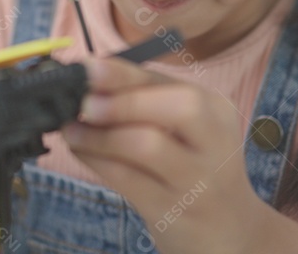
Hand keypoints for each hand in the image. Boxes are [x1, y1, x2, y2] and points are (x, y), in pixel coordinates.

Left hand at [62, 57, 264, 253]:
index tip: (86, 68)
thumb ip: (145, 101)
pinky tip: (81, 151)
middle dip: (124, 102)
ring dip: (100, 134)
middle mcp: (215, 141)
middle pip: (180, 108)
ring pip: (147, 145)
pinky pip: (128, 179)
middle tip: (83, 103)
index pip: (170, 81)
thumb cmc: (193, 168)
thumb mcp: (184, 130)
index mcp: (215, 110)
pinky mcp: (173, 209)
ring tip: (71, 129)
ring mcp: (197, 178)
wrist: (227, 230)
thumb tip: (89, 80)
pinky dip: (97, 161)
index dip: (123, 73)